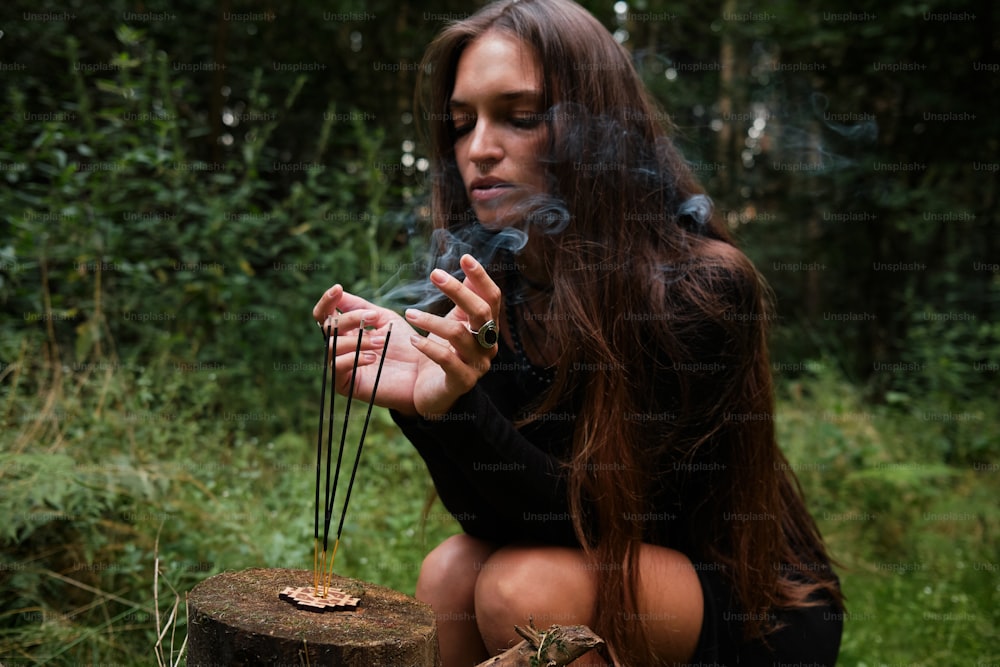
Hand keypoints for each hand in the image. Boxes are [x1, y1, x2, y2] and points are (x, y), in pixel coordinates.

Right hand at [312, 286, 421, 415]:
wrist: (421, 373)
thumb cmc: (405, 345)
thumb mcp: (383, 319)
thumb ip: (360, 307)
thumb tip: (339, 293)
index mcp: (347, 331)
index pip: (325, 315)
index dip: (327, 301)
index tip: (338, 288)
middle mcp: (340, 347)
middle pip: (328, 327)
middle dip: (350, 319)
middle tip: (373, 317)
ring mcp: (341, 366)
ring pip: (333, 346)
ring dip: (358, 340)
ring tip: (382, 342)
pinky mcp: (345, 384)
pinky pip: (338, 366)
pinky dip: (355, 358)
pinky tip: (374, 357)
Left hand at [403, 254, 501, 418]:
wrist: (435, 394)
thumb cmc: (445, 352)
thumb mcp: (454, 321)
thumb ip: (463, 297)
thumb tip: (469, 263)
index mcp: (488, 327)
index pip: (492, 298)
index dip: (481, 277)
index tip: (465, 257)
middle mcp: (488, 345)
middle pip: (481, 312)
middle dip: (458, 291)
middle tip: (434, 274)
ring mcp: (477, 365)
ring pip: (459, 334)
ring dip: (431, 320)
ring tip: (409, 314)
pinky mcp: (461, 382)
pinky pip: (446, 360)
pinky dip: (428, 347)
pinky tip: (412, 340)